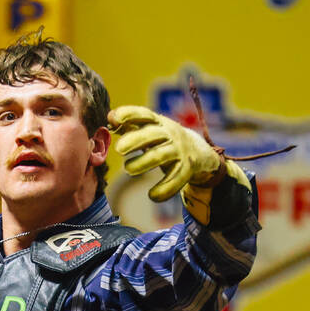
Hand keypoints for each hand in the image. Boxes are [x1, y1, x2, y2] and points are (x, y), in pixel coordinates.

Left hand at [107, 106, 223, 201]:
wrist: (199, 151)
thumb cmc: (165, 140)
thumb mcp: (151, 129)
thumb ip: (130, 125)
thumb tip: (110, 119)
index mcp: (159, 123)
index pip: (144, 114)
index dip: (129, 114)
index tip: (114, 118)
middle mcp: (170, 134)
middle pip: (152, 134)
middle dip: (135, 139)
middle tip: (119, 148)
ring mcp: (179, 151)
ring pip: (161, 155)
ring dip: (143, 162)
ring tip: (128, 169)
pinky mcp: (187, 169)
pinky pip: (176, 179)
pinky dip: (164, 189)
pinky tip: (152, 196)